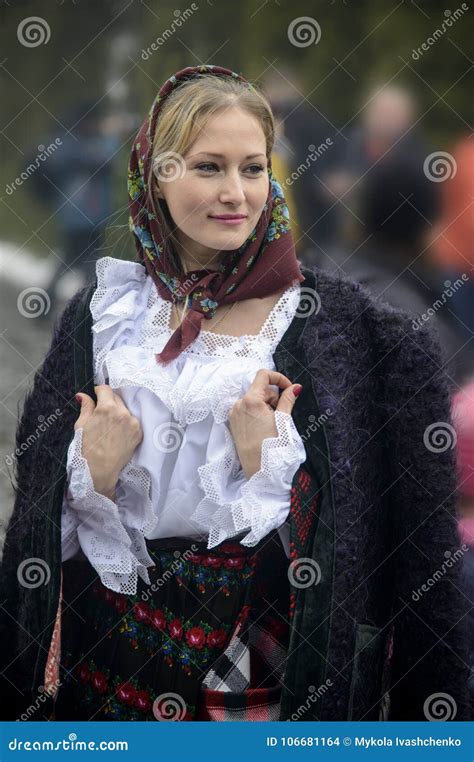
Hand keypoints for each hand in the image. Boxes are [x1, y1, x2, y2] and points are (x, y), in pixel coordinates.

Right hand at [74, 385, 142, 499]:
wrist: (100, 470)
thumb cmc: (86, 449)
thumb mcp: (81, 425)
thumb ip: (86, 407)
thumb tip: (83, 395)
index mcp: (107, 408)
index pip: (105, 389)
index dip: (99, 391)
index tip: (96, 396)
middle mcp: (122, 413)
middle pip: (117, 398)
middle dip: (108, 401)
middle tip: (102, 413)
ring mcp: (133, 423)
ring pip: (125, 409)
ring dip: (118, 412)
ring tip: (110, 425)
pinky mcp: (139, 432)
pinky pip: (132, 421)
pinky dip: (125, 423)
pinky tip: (117, 432)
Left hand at [228, 369, 301, 479]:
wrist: (261, 474)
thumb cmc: (274, 449)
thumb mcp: (285, 421)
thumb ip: (288, 400)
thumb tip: (295, 387)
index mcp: (251, 401)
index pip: (263, 375)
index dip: (279, 378)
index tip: (289, 389)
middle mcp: (238, 405)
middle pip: (259, 388)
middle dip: (274, 396)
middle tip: (283, 414)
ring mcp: (234, 414)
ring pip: (254, 399)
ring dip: (267, 406)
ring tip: (274, 424)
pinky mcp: (233, 424)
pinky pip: (247, 410)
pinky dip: (258, 413)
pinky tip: (265, 428)